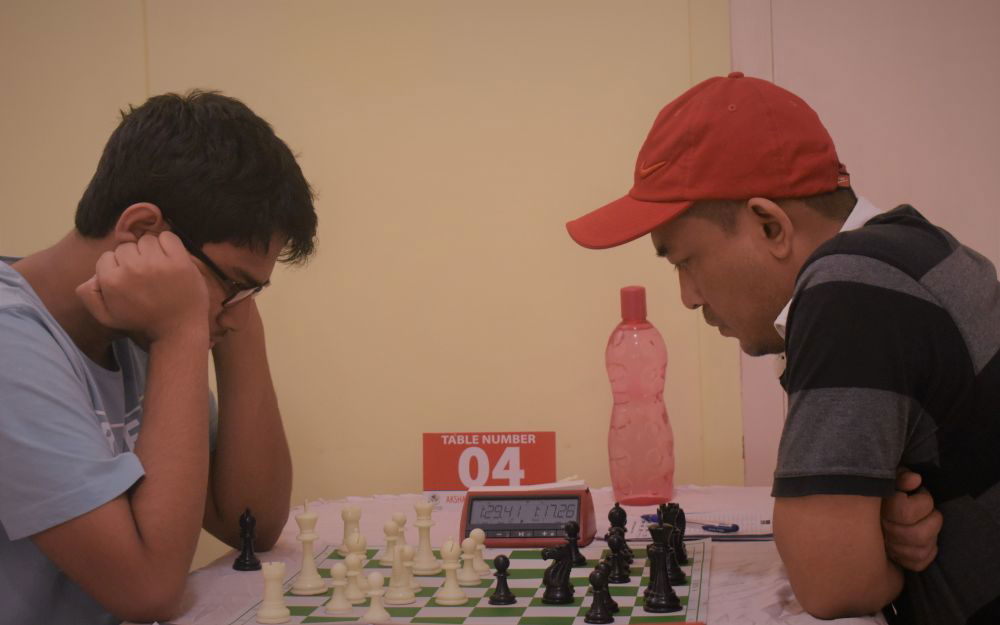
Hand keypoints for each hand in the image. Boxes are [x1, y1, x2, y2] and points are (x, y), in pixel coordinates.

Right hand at [76, 231, 209, 343]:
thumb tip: (90, 276)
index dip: (117, 266)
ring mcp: (157, 263)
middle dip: (134, 258)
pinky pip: (168, 237)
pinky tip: (171, 260)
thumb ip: (90, 296)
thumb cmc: (143, 322)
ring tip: (159, 269)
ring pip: (146, 240)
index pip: (107, 256)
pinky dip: (169, 244)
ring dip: (152, 251)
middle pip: (126, 247)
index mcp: (112, 281)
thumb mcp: (108, 317)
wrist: (179, 329)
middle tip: (146, 275)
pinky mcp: (179, 260)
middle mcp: (132, 268)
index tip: (129, 279)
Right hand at [881, 469, 941, 571]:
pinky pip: (918, 563)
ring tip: (928, 523)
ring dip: (932, 536)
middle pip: (917, 535)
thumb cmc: (886, 489)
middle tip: (929, 510)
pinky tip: (926, 539)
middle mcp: (882, 532)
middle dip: (933, 520)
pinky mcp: (896, 559)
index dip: (923, 501)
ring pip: (919, 551)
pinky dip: (928, 552)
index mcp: (880, 510)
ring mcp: (889, 548)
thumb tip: (915, 480)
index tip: (919, 491)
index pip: (906, 513)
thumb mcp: (892, 477)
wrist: (868, 507)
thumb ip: (902, 476)